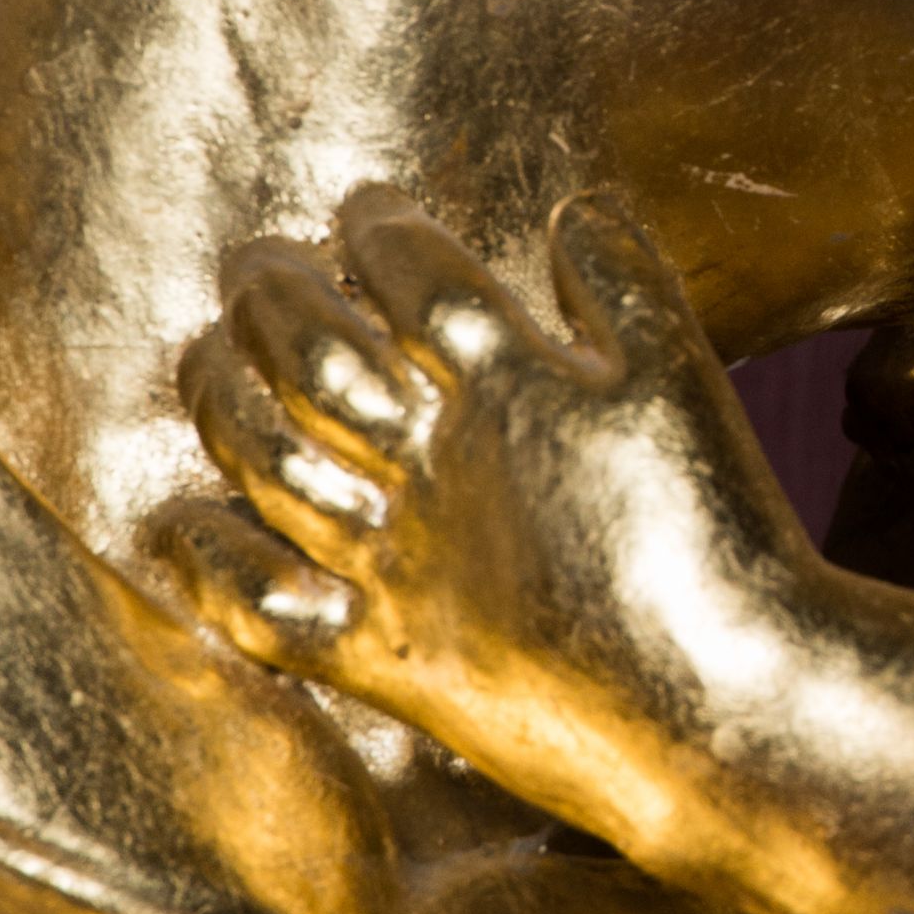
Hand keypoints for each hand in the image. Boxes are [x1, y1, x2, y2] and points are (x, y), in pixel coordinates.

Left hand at [153, 185, 810, 842]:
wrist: (729, 705)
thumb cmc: (721, 536)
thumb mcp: (690, 383)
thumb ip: (628, 284)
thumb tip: (575, 214)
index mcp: (506, 383)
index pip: (407, 270)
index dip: (374, 226)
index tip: (364, 209)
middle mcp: (432, 464)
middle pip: (308, 349)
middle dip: (267, 289)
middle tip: (253, 264)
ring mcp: (398, 563)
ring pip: (266, 455)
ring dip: (222, 393)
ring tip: (209, 356)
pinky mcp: (387, 659)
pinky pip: (265, 605)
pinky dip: (210, 560)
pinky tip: (183, 520)